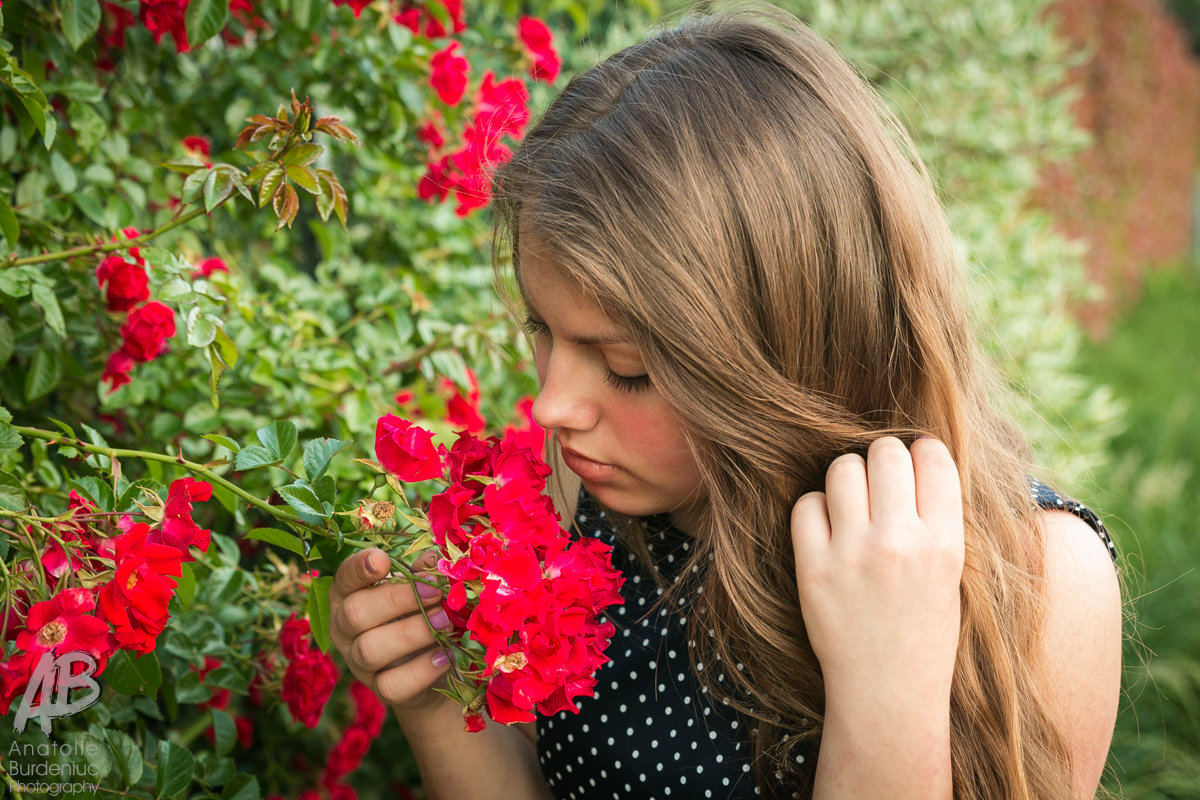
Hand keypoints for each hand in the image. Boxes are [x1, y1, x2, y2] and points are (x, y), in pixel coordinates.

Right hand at [328, 547, 453, 712]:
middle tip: (434, 592)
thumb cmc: (421, 614)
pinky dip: (421, 670)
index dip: (359, 567)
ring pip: (370, 649)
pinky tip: (444, 656)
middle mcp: (345, 629)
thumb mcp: (422, 589)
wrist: (433, 668)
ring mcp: (358, 663)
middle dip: (396, 599)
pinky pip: (392, 685)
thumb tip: (434, 560)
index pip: (344, 577)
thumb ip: (425, 573)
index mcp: (350, 595)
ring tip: (445, 622)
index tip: (382, 559)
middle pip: (354, 613)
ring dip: (412, 632)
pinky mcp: (379, 690)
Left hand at [790, 436, 963, 697]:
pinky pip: (806, 504)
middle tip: (880, 482)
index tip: (915, 467)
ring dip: (847, 478)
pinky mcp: (812, 568)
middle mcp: (899, 543)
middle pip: (885, 452)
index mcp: (945, 543)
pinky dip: (815, 509)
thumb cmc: (924, 628)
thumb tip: (919, 449)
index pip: (932, 457)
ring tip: (852, 503)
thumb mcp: (953, 571)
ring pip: (842, 469)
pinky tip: (827, 529)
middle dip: (882, 458)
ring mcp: (852, 554)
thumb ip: (937, 515)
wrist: (887, 691)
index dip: (922, 452)